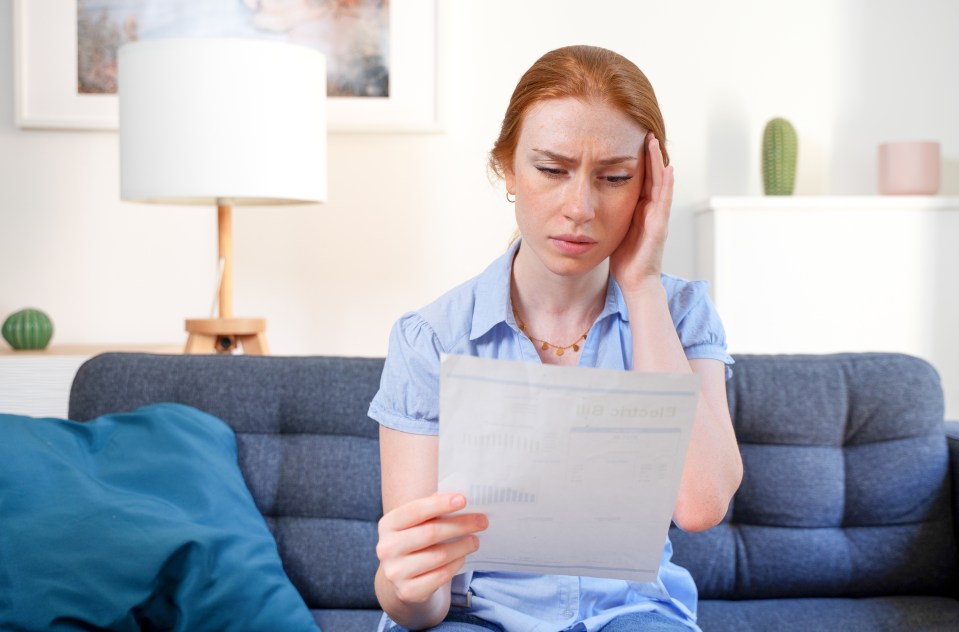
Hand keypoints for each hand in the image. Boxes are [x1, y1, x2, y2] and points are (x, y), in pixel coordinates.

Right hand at [376, 492, 487, 604]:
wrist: (401, 575)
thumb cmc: (415, 540)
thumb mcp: (417, 523)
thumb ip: (432, 509)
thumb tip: (459, 498)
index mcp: (388, 525)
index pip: (415, 511)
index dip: (440, 504)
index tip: (463, 499)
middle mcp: (387, 548)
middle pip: (430, 533)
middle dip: (460, 525)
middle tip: (482, 521)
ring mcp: (395, 572)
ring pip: (439, 556)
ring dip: (462, 546)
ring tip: (475, 540)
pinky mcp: (408, 591)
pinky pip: (441, 575)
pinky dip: (456, 564)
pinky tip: (463, 557)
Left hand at [610, 132, 674, 291]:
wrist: (634, 281)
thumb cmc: (624, 258)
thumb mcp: (613, 228)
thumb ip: (609, 213)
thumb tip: (591, 199)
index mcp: (639, 209)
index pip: (640, 178)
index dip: (638, 160)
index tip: (630, 139)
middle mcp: (651, 210)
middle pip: (652, 175)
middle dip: (649, 154)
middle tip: (645, 131)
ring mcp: (658, 216)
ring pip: (660, 182)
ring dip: (658, 161)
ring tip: (654, 140)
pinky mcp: (660, 226)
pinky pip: (663, 200)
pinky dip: (666, 183)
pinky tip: (666, 167)